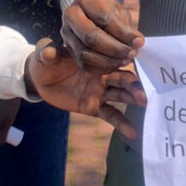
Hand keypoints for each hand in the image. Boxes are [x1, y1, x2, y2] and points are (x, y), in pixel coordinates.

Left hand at [25, 37, 145, 139]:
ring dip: (132, 99)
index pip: (111, 58)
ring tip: (145, 103)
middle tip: (144, 90)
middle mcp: (101, 75)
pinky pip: (111, 115)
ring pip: (120, 95)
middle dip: (134, 84)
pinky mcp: (93, 107)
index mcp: (93, 59)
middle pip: (121, 78)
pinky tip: (134, 133)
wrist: (40, 79)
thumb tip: (48, 52)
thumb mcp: (44, 55)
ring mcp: (99, 92)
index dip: (123, 59)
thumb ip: (47, 51)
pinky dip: (122, 124)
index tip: (135, 61)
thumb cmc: (45, 62)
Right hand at [61, 0, 144, 72]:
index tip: (139, 41)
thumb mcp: (119, 11)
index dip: (123, 32)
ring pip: (86, 53)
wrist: (91, 13)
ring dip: (109, 61)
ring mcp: (66, 33)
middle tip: (132, 53)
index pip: (103, 17)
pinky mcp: (68, 49)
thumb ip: (126, 26)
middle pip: (91, 37)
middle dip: (115, 49)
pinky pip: (84, 64)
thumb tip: (137, 42)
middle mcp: (70, 15)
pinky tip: (115, 64)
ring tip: (126, 60)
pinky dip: (102, 68)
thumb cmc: (108, 11)